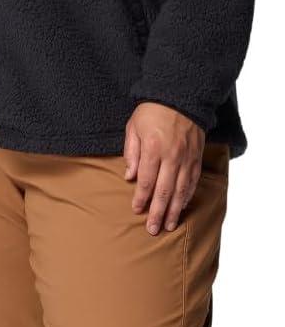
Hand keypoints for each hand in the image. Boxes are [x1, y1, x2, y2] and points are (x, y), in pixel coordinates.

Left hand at [123, 103, 204, 234]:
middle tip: (153, 230)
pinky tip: (182, 207)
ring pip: (180, 190)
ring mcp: (186, 158)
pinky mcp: (197, 158)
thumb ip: (131, 153)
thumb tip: (129, 177)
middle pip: (164, 190)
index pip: (146, 180)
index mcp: (153, 148)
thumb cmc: (153, 111)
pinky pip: (193, 182)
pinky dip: (187, 196)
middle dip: (157, 212)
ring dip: (174, 210)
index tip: (136, 210)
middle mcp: (172, 156)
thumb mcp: (134, 127)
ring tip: (168, 225)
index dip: (141, 198)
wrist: (181, 97)